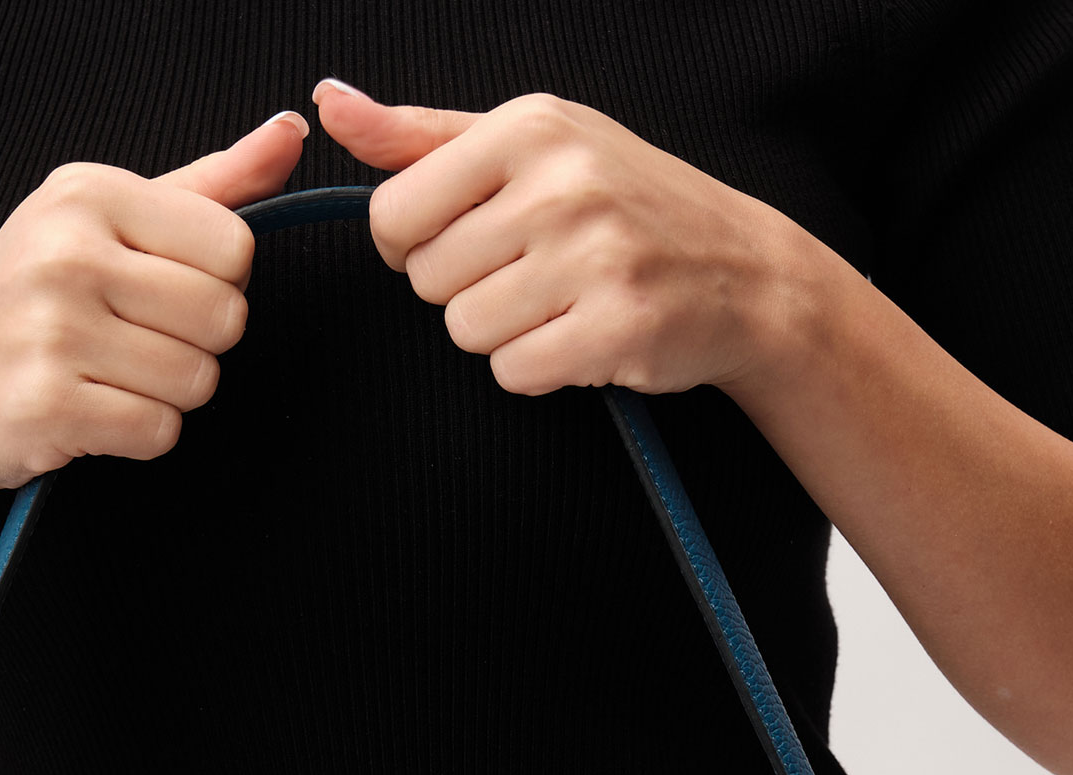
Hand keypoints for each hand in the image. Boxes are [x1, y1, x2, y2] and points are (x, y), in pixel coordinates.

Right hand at [0, 112, 308, 499]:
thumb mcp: (108, 220)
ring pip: (197, 381)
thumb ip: (209, 186)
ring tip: (107, 377)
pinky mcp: (47, 406)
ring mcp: (52, 330)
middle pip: (225, 318)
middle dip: (196, 346)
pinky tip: (90, 412)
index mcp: (89, 194)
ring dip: (167, 396)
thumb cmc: (31, 300)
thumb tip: (291, 134)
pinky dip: (137, 436)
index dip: (215, 285)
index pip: (234, 248)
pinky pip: (158, 432)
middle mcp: (67, 252)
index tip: (159, 292)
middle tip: (132, 343)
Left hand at [313, 82, 809, 398]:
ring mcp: (593, 257)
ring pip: (466, 330)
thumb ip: (422, 136)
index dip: (412, 246)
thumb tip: (330, 104)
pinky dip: (539, 367)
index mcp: (528, 129)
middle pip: (428, 281)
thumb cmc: (625, 203)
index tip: (460, 242)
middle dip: (465, 290)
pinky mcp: (615, 327)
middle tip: (528, 274)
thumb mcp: (533, 144)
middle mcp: (561, 184)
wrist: (742, 271)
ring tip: (558, 302)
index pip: (394, 214)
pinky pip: (515, 372)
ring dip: (502, 333)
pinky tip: (579, 336)